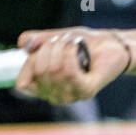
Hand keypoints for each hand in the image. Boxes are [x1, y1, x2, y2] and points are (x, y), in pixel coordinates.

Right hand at [14, 27, 130, 104]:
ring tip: (72, 41)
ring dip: (61, 47)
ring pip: (53, 70)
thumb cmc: (83, 43)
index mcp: (45, 89)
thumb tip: (23, 44)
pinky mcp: (86, 91)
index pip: (23, 84)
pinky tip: (77, 46)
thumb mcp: (54, 38)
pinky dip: (70, 54)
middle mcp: (56, 96)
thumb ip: (36, 41)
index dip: (29, 64)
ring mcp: (71, 96)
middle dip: (48, 47)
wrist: (112, 44)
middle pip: (39, 71)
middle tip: (63, 39)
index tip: (41, 47)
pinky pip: (68, 72)